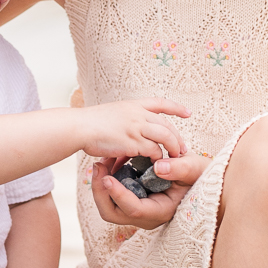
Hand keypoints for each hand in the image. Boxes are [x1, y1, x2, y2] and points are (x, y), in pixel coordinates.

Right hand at [73, 97, 190, 161]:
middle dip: (178, 137)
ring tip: (176, 158)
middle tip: (183, 149)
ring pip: (166, 137)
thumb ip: (124, 120)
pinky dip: (158, 158)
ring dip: (173, 148)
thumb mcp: (111, 114)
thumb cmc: (90, 124)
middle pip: (167, 124)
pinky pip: (154, 151)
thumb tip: (129, 130)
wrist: (79, 127)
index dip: (176, 108)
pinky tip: (158, 164)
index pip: (160, 102)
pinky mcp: (133, 142)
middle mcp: (138, 114)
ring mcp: (137, 127)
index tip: (188, 113)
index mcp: (133, 105)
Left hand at [90, 151, 209, 230]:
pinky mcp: (133, 199)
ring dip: (101, 184)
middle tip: (98, 167)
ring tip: (102, 161)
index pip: (134, 210)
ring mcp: (138, 209)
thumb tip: (159, 167)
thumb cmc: (199, 174)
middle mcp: (146, 215)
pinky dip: (107, 179)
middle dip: (100, 192)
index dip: (118, 194)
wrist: (199, 177)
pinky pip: (112, 195)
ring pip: (108, 205)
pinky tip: (110, 160)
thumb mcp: (194, 168)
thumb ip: (180, 168)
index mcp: (160, 211)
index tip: (107, 177)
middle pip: (112, 213)